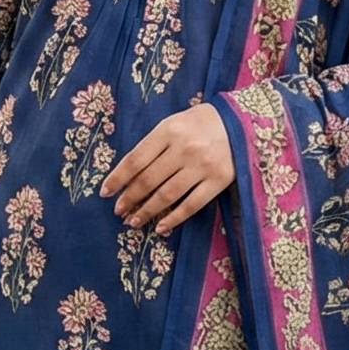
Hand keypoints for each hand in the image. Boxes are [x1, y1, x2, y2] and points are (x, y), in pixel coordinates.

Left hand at [100, 101, 234, 235]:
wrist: (243, 122)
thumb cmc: (202, 122)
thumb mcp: (174, 123)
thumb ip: (154, 144)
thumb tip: (128, 174)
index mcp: (169, 130)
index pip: (135, 159)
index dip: (117, 178)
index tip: (105, 192)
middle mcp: (184, 149)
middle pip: (148, 180)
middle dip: (129, 198)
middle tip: (119, 211)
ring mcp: (202, 166)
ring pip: (167, 195)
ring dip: (147, 211)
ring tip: (134, 221)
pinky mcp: (218, 181)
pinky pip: (192, 204)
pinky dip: (174, 218)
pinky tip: (161, 227)